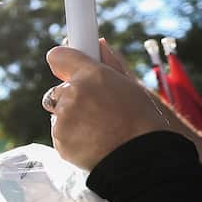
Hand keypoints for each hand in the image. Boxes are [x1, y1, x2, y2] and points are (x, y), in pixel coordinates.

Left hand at [45, 39, 172, 170]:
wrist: (141, 158)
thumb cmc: (142, 120)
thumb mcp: (131, 86)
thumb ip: (110, 64)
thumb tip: (98, 44)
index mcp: (91, 75)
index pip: (59, 56)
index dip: (64, 62)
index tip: (66, 67)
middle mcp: (72, 94)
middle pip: (59, 90)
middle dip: (72, 98)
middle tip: (98, 110)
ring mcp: (63, 119)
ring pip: (59, 113)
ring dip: (73, 119)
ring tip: (100, 129)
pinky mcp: (59, 141)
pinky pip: (60, 134)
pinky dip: (72, 137)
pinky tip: (94, 142)